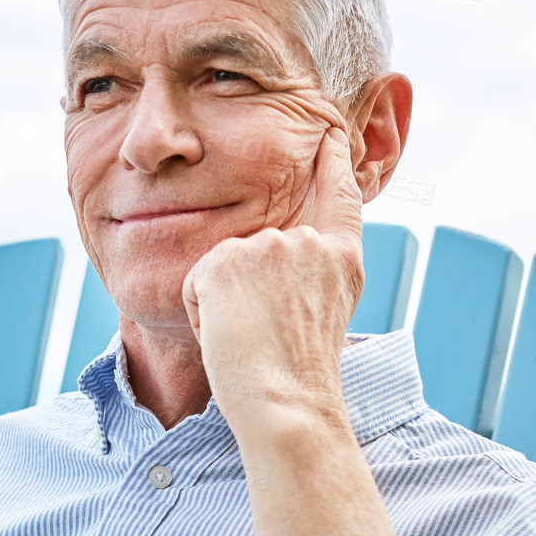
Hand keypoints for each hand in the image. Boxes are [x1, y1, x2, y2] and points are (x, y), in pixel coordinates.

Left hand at [180, 127, 365, 427]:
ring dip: (225, 307)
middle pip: (257, 249)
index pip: (341, 193)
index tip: (330, 132)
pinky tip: (228, 337)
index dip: (333, 162)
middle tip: (268, 338)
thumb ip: (312, 276)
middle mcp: (308, 243)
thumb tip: (292, 250)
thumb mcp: (324, 317)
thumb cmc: (300, 379)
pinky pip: (194, 286)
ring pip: (223, 269)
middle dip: (247, 294)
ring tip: (250, 340)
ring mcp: (268, 247)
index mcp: (340, 259)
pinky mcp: (226, 260)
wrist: (285, 403)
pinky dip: (201, 316)